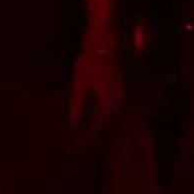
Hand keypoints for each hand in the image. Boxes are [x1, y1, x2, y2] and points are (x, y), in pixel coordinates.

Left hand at [68, 30, 127, 151]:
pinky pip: (110, 114)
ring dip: (97, 131)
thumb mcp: (79, 84)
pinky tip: (91, 125)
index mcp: (108, 100)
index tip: (77, 146)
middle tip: (77, 147)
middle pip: (106, 126)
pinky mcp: (118, 96)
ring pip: (109, 122)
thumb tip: (73, 125)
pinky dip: (101, 122)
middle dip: (91, 137)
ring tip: (83, 140)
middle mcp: (118, 102)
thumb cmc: (89, 62)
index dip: (87, 137)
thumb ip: (77, 106)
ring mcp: (120, 99)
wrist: (103, 46)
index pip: (98, 125)